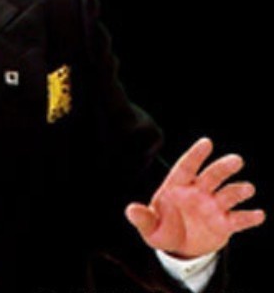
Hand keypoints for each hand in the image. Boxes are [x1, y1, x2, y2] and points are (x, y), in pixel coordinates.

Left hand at [126, 137, 265, 258]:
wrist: (179, 247)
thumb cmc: (162, 228)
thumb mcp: (149, 226)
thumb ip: (142, 218)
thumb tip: (130, 210)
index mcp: (177, 186)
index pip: (187, 166)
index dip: (196, 155)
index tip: (207, 142)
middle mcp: (198, 192)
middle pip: (211, 176)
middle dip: (223, 168)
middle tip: (237, 160)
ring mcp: (213, 207)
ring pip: (228, 194)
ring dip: (237, 191)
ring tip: (247, 188)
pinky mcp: (225, 224)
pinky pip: (238, 219)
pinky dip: (248, 217)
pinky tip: (258, 214)